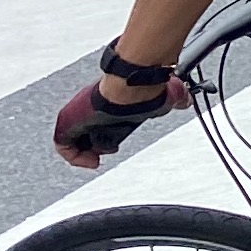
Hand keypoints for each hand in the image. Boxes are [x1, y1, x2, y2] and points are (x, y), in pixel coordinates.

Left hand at [52, 66, 179, 169]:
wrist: (127, 89)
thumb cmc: (141, 89)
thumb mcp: (161, 95)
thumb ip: (174, 98)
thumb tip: (185, 100)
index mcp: (106, 100)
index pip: (100, 121)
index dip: (106, 134)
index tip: (114, 144)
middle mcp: (88, 108)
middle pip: (86, 132)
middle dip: (98, 143)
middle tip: (107, 151)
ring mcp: (75, 116)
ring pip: (75, 140)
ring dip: (87, 151)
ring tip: (97, 159)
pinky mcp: (66, 126)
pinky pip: (64, 147)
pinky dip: (76, 157)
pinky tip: (91, 161)